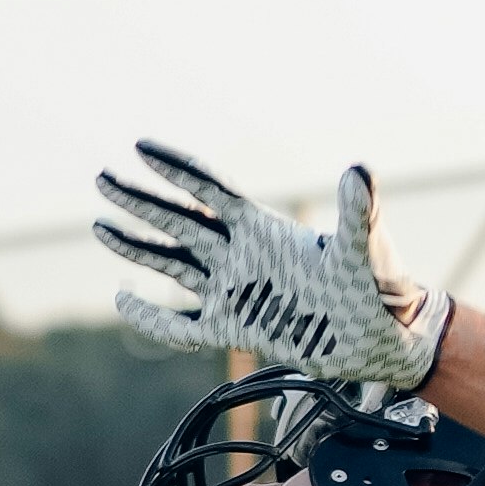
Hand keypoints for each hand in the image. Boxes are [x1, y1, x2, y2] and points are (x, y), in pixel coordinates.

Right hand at [94, 141, 447, 391]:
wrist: (385, 338)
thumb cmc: (380, 287)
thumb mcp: (364, 246)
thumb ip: (357, 211)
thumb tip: (360, 168)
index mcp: (264, 229)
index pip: (210, 191)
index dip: (176, 168)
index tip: (141, 147)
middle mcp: (242, 255)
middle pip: (179, 222)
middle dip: (140, 201)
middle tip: (102, 177)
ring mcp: (236, 291)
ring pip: (172, 265)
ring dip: (137, 246)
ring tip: (99, 225)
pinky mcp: (236, 329)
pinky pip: (182, 324)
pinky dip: (152, 316)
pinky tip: (124, 300)